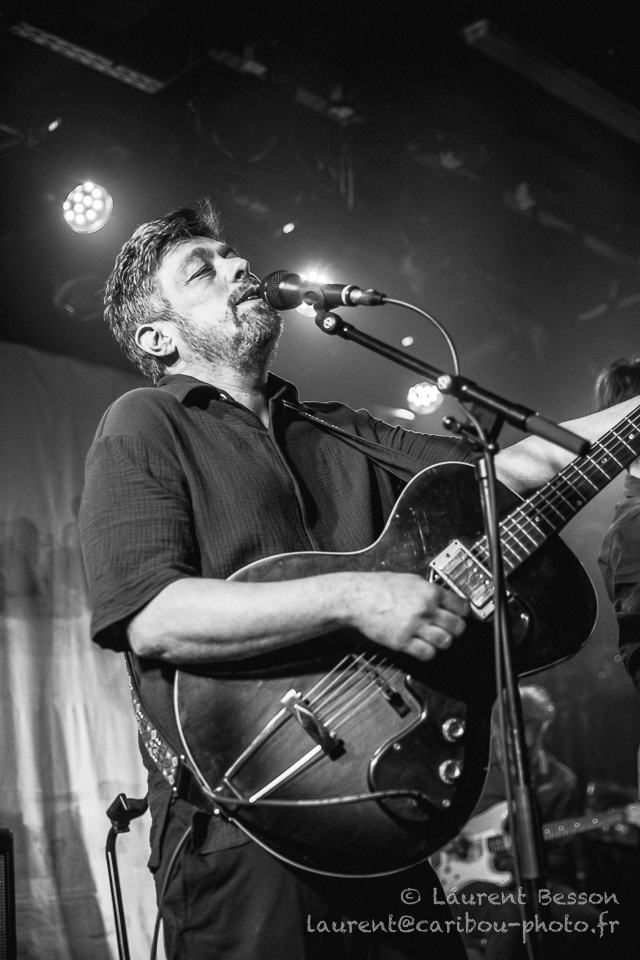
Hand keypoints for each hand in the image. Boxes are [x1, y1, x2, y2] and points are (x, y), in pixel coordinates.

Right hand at [345, 572, 468, 661]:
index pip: (461, 606)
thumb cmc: (379, 587)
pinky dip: (428, 652)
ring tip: (436, 638)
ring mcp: (414, 626)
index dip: (463, 612)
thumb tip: (445, 598)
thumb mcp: (410, 580)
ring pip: (445, 641)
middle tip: (450, 628)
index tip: (461, 615)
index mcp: (429, 591)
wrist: (358, 597)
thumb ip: (430, 590)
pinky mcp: (403, 641)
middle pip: (457, 626)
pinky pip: (427, 653)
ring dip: (443, 641)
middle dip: (456, 629)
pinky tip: (423, 646)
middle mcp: (425, 609)